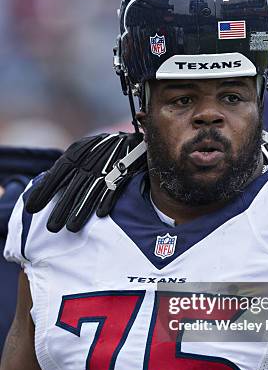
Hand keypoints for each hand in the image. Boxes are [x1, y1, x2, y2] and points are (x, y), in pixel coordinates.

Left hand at [25, 132, 145, 232]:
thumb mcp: (83, 152)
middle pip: (74, 186)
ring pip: (92, 190)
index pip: (58, 173)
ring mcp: (108, 165)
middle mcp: (91, 159)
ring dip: (82, 210)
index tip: (31, 208)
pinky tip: (100, 214)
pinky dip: (108, 200)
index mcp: (78, 152)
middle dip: (62, 207)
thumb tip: (43, 185)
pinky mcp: (126, 171)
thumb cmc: (103, 150)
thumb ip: (66, 168)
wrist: (135, 141)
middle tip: (52, 228)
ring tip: (72, 228)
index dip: (45, 191)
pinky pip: (115, 187)